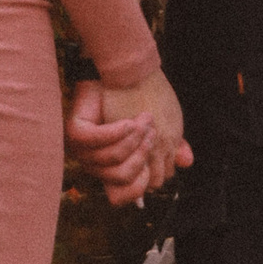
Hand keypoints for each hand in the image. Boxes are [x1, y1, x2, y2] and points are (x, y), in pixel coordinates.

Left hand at [69, 70, 191, 207]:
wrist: (123, 68)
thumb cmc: (140, 98)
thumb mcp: (161, 126)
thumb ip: (173, 147)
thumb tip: (186, 162)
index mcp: (114, 166)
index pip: (124, 195)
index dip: (143, 183)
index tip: (156, 156)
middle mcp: (95, 163)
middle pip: (122, 178)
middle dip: (142, 155)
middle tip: (153, 130)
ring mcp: (83, 149)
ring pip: (110, 161)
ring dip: (132, 141)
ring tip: (145, 118)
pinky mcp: (76, 131)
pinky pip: (95, 141)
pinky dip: (115, 131)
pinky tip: (127, 120)